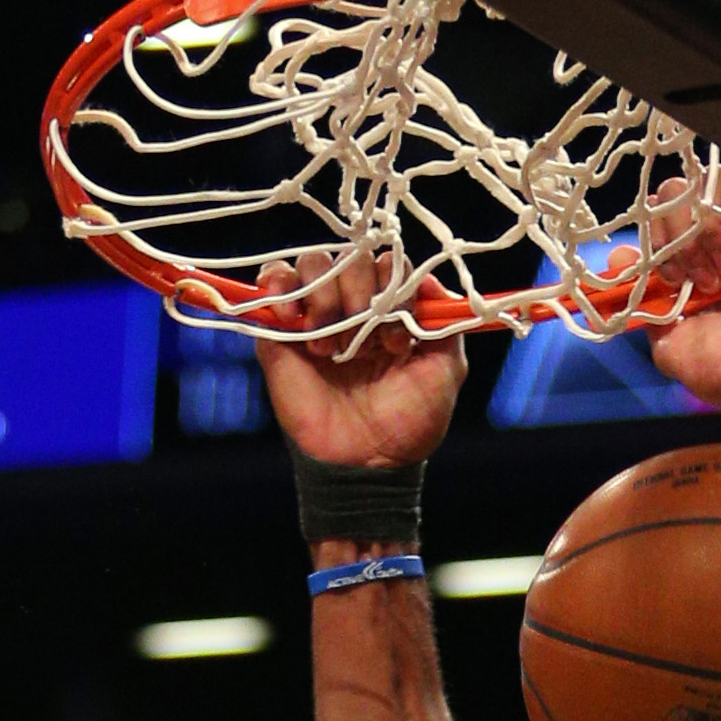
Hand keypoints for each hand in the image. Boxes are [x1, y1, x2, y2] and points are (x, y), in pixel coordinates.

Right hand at [253, 245, 468, 469]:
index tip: (396, 340)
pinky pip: (274, 279)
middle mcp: (355, 303)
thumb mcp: (445, 371)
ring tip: (331, 347)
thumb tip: (429, 279)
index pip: (390, 264)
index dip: (395, 291)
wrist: (365, 463)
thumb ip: (445, 323)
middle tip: (362, 346)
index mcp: (391, 309)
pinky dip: (282, 286)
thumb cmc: (407, 423)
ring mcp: (317, 312)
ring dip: (326, 298)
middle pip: (353, 257)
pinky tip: (295, 320)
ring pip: (315, 263)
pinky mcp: (282, 328)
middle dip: (360, 296)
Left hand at [647, 193, 720, 425]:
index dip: (657, 242)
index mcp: (688, 263)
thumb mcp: (669, 344)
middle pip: (675, 195)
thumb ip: (643, 301)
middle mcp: (713, 241)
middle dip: (681, 240)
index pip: (656, 219)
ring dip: (709, 231)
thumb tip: (617, 256)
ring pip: (705, 187)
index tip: (674, 280)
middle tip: (705, 283)